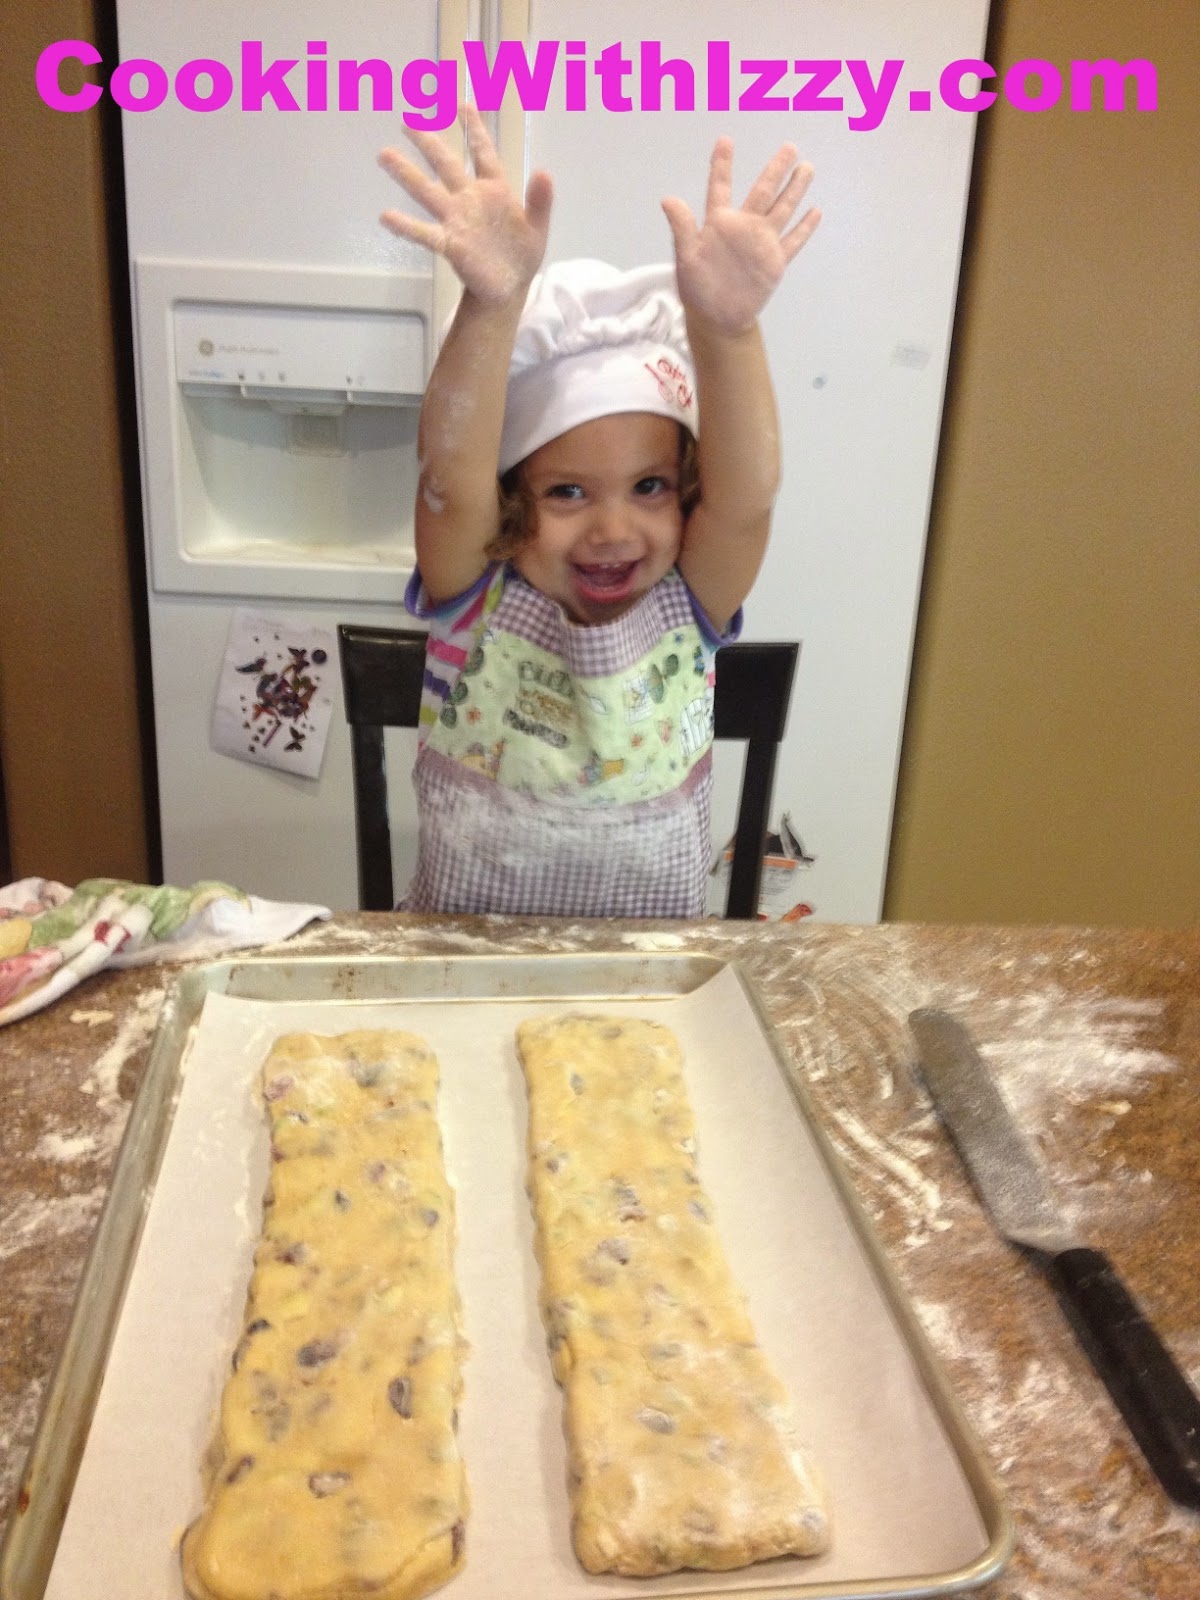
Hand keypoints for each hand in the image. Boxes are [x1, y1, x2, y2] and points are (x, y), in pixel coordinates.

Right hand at [379, 103, 552, 304]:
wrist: (510, 288)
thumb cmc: (521, 254)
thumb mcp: (538, 228)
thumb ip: (540, 200)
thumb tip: (544, 171)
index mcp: (494, 189)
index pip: (483, 152)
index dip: (474, 128)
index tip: (462, 103)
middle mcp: (470, 199)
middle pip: (446, 164)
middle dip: (428, 142)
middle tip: (407, 121)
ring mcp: (457, 220)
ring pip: (428, 192)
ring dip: (406, 174)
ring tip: (385, 155)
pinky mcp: (450, 244)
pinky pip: (425, 233)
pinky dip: (407, 226)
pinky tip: (386, 217)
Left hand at [662, 139, 819, 334]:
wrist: (717, 318)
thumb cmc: (697, 287)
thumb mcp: (686, 257)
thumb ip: (682, 228)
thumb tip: (667, 199)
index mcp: (719, 222)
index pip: (720, 187)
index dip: (722, 165)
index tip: (725, 140)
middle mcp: (743, 226)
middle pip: (763, 191)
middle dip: (776, 169)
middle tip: (790, 147)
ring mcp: (761, 242)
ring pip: (782, 209)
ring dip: (795, 190)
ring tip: (806, 168)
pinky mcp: (774, 261)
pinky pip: (792, 241)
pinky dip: (804, 228)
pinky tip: (815, 211)